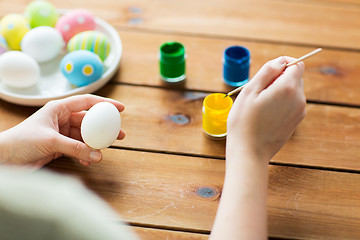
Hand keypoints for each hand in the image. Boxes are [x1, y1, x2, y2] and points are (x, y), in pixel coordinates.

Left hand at [0, 94, 124, 167]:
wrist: (4, 158)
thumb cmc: (21, 141)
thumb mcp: (51, 141)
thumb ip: (75, 148)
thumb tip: (98, 155)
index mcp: (59, 108)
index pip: (87, 102)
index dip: (105, 104)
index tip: (120, 109)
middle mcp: (62, 119)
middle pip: (89, 121)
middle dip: (105, 128)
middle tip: (120, 134)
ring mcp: (62, 133)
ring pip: (85, 136)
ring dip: (96, 143)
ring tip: (108, 149)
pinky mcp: (60, 147)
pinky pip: (78, 148)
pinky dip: (85, 154)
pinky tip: (89, 160)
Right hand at [227, 56, 305, 161]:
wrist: (249, 152)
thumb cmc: (244, 122)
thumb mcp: (249, 91)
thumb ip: (267, 71)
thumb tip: (280, 61)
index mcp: (287, 88)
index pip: (297, 65)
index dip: (283, 63)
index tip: (268, 71)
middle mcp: (299, 99)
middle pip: (295, 78)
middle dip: (279, 78)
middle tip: (259, 91)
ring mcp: (299, 112)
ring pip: (293, 91)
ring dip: (279, 91)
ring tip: (260, 104)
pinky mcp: (295, 122)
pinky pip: (291, 104)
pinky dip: (280, 103)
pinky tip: (265, 114)